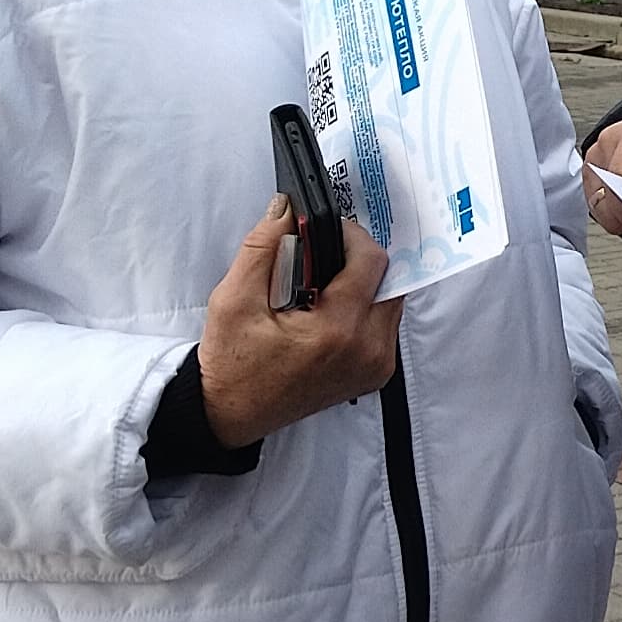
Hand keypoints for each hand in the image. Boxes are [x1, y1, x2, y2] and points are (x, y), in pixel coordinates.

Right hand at [198, 200, 400, 446]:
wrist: (230, 414)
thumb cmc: (230, 363)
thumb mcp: (234, 298)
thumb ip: (263, 246)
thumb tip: (287, 207)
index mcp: (337, 331)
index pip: (372, 261)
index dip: (350, 236)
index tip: (325, 231)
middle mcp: (368, 351)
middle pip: (389, 280)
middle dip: (358, 259)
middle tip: (321, 255)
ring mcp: (376, 366)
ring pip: (391, 301)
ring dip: (364, 283)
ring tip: (321, 283)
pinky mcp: (375, 375)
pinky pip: (385, 326)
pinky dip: (364, 308)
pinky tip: (329, 308)